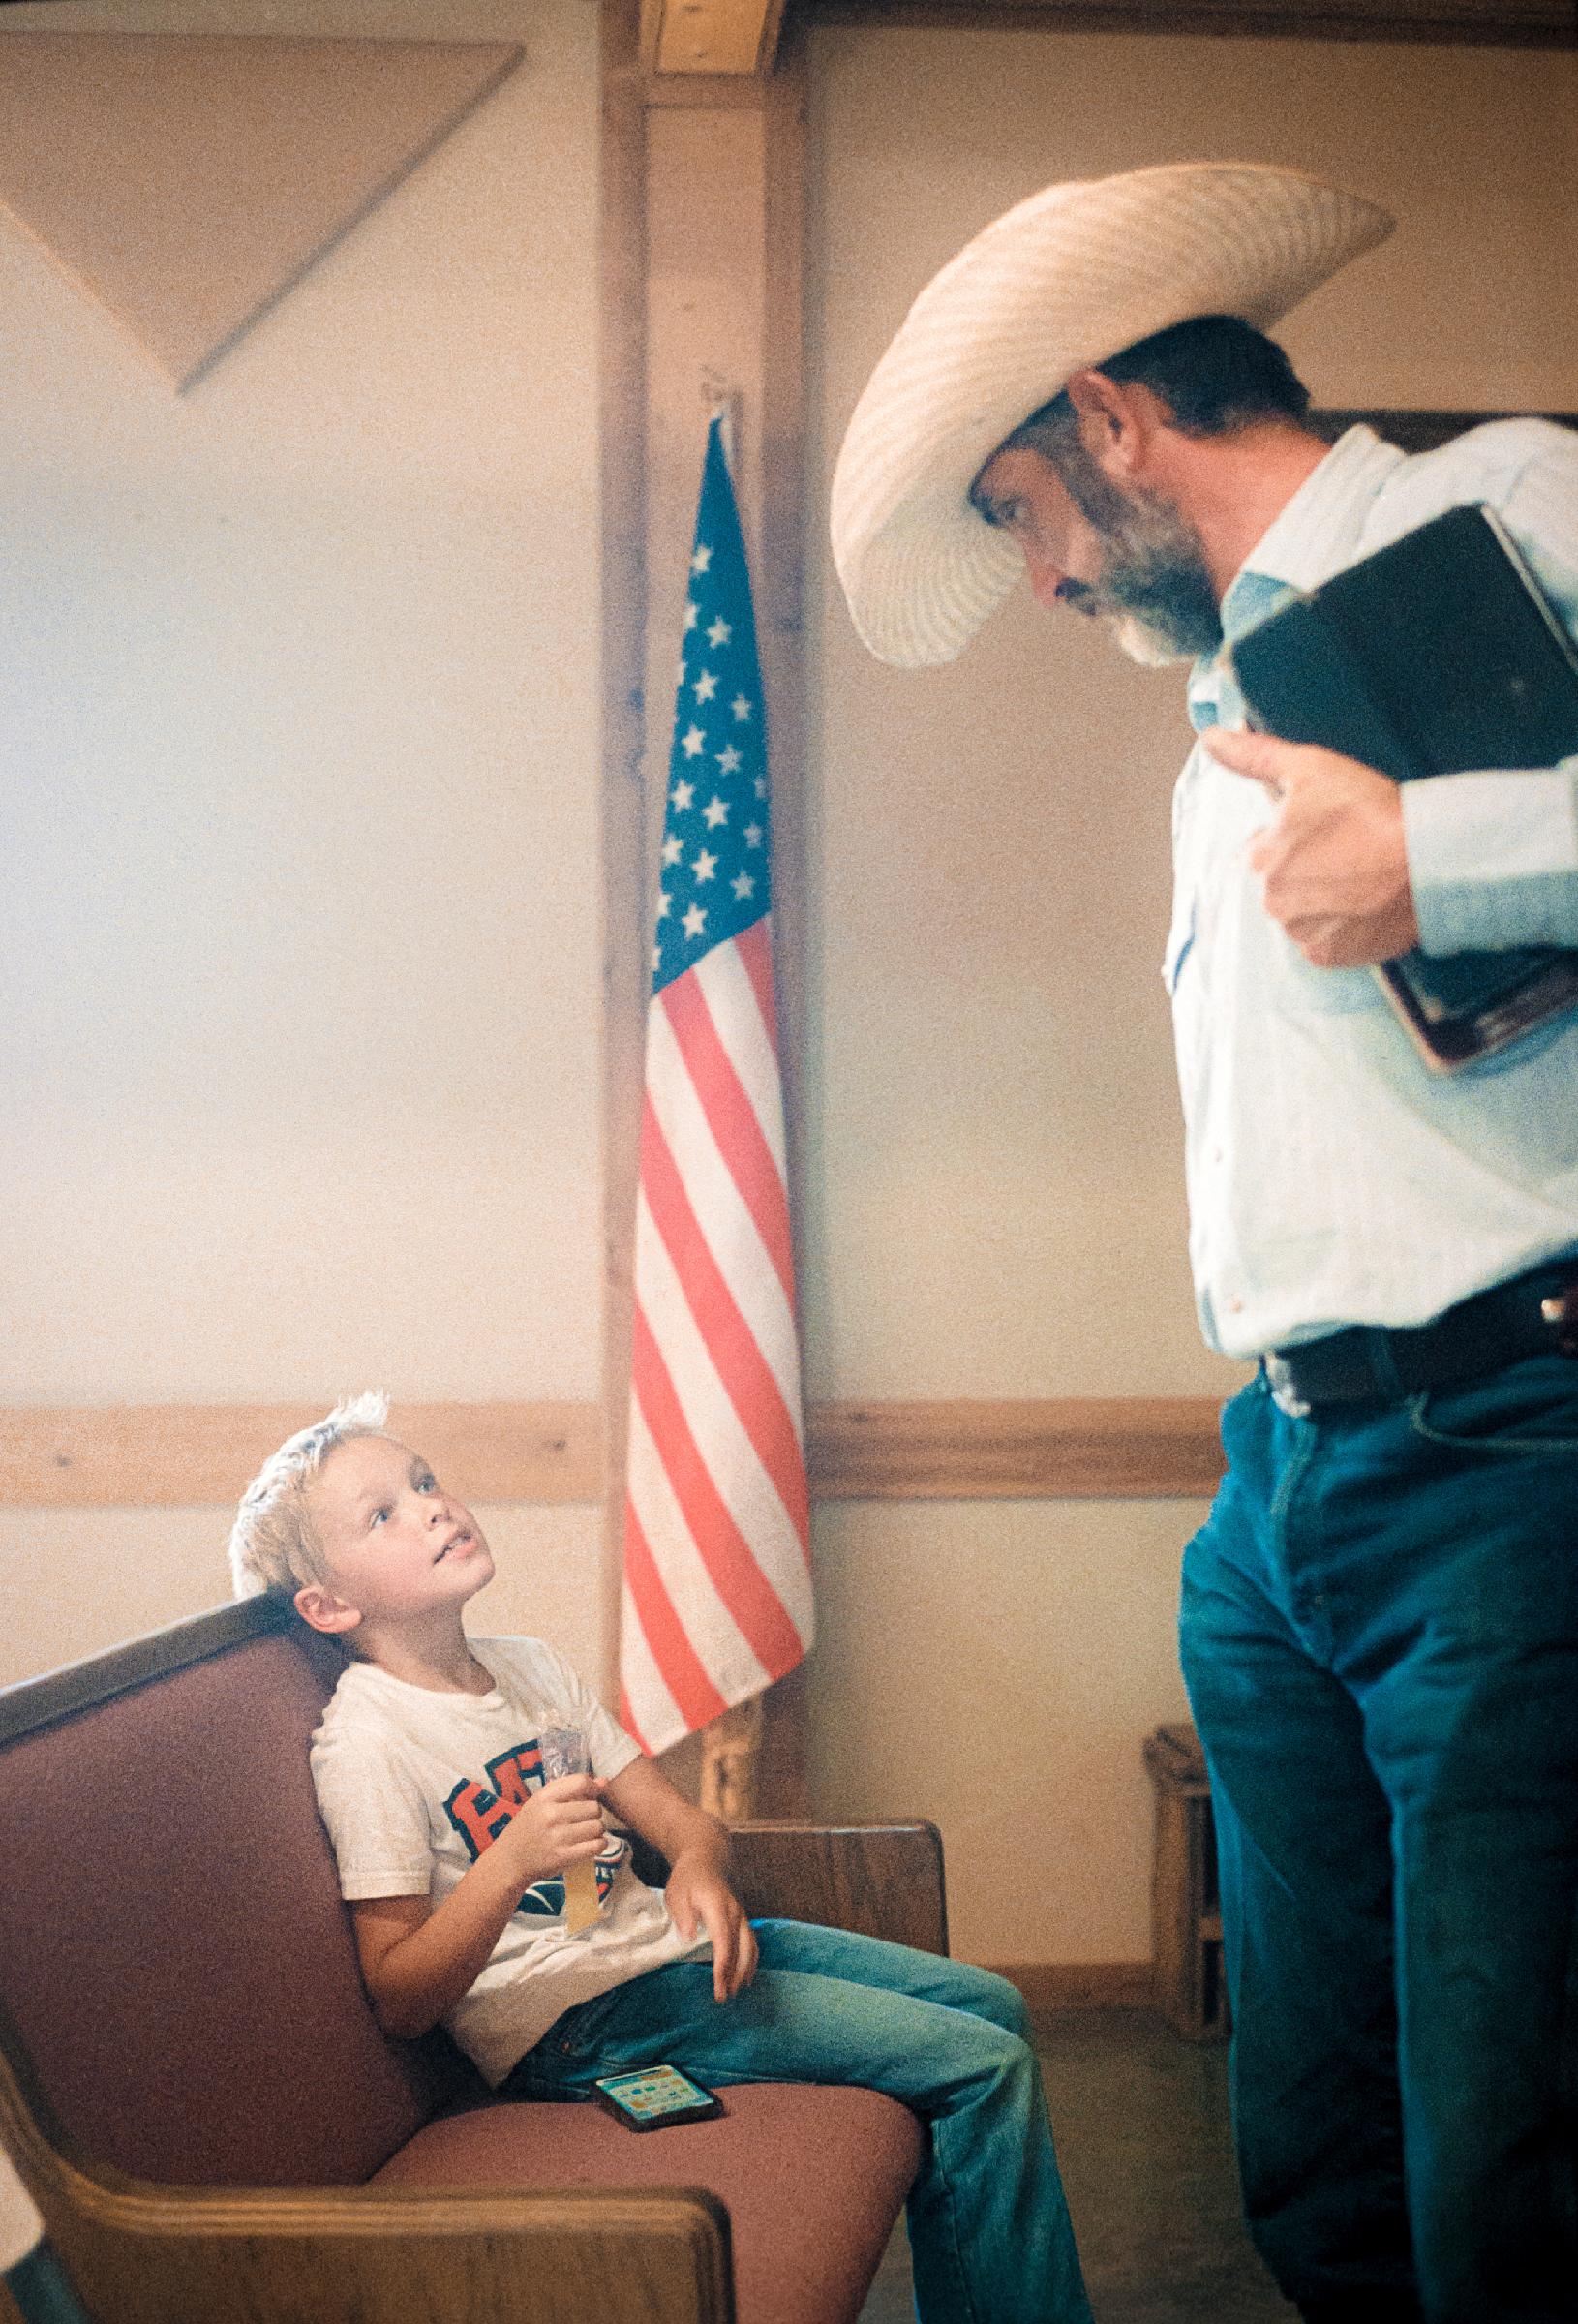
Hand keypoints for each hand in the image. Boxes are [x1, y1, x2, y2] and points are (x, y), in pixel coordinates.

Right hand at [507, 1773, 606, 1885]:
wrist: (509, 1861)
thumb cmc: (528, 1828)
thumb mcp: (541, 1802)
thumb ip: (571, 1789)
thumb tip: (604, 1781)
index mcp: (544, 1797)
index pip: (580, 1782)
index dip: (593, 1788)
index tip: (593, 1795)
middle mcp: (551, 1815)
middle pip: (594, 1807)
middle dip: (594, 1813)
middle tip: (583, 1820)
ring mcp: (557, 1837)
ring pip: (597, 1827)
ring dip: (596, 1831)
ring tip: (585, 1834)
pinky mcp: (563, 1857)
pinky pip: (596, 1846)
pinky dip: (599, 1845)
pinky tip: (590, 1844)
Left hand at [665, 1854, 758, 2001]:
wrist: (708, 1857)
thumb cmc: (689, 1877)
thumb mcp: (677, 1892)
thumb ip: (682, 1914)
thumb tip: (688, 1936)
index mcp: (718, 1907)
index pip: (723, 1941)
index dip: (723, 1966)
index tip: (719, 1986)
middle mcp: (735, 1912)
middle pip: (740, 1948)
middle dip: (734, 1974)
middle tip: (725, 1997)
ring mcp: (742, 1915)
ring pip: (750, 1946)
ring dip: (745, 1970)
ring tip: (736, 1991)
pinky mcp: (743, 1918)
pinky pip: (752, 1941)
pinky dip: (751, 1960)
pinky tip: (745, 1974)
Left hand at [1206, 726, 1419, 967]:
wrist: (1427, 861)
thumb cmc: (1370, 810)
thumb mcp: (1311, 768)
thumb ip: (1255, 757)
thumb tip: (1210, 739)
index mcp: (1260, 858)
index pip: (1265, 849)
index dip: (1298, 837)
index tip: (1331, 830)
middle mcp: (1271, 901)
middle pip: (1282, 884)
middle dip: (1308, 870)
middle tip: (1350, 853)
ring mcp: (1298, 933)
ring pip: (1302, 914)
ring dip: (1323, 900)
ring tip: (1361, 879)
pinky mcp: (1326, 956)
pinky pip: (1324, 942)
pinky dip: (1340, 928)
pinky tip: (1364, 906)